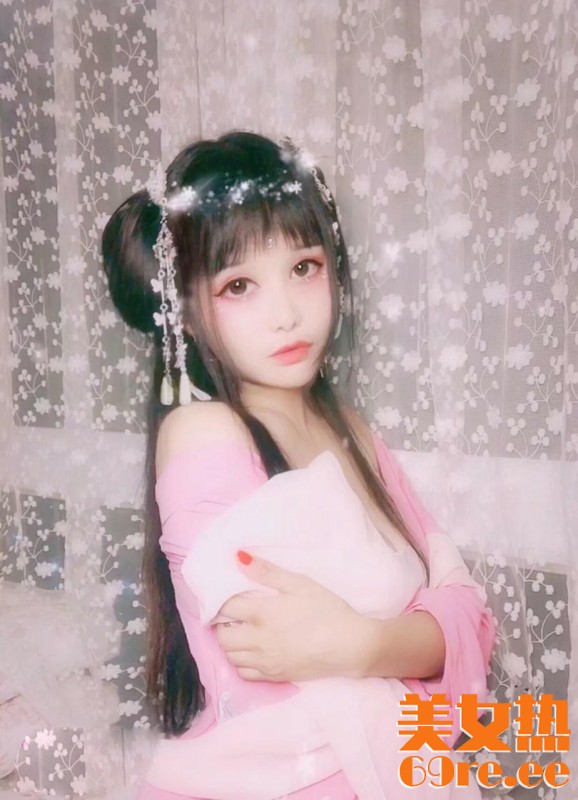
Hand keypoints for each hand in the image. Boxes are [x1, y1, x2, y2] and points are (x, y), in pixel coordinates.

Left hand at [214, 551, 372, 681]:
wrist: (350, 645)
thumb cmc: (326, 609)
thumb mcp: (299, 583)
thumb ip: (267, 571)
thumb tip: (238, 558)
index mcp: (261, 614)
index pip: (225, 608)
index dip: (221, 601)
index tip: (226, 597)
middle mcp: (257, 641)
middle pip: (222, 637)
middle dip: (222, 624)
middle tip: (234, 615)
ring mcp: (265, 662)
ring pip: (231, 657)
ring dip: (231, 643)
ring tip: (242, 632)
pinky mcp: (275, 676)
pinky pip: (245, 673)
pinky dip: (242, 662)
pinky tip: (253, 651)